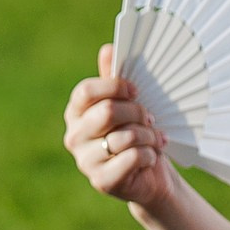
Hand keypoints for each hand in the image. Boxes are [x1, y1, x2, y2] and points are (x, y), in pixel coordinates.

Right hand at [63, 43, 173, 206]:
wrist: (149, 177)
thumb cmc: (137, 135)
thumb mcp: (128, 104)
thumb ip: (115, 80)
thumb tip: (108, 49)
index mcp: (76, 113)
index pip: (86, 91)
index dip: (114, 86)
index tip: (136, 91)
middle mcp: (74, 136)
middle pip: (107, 112)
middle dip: (138, 113)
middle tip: (150, 119)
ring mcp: (85, 161)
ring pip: (124, 136)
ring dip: (148, 136)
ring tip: (155, 140)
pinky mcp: (101, 181)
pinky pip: (132, 157)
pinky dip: (149, 155)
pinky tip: (151, 158)